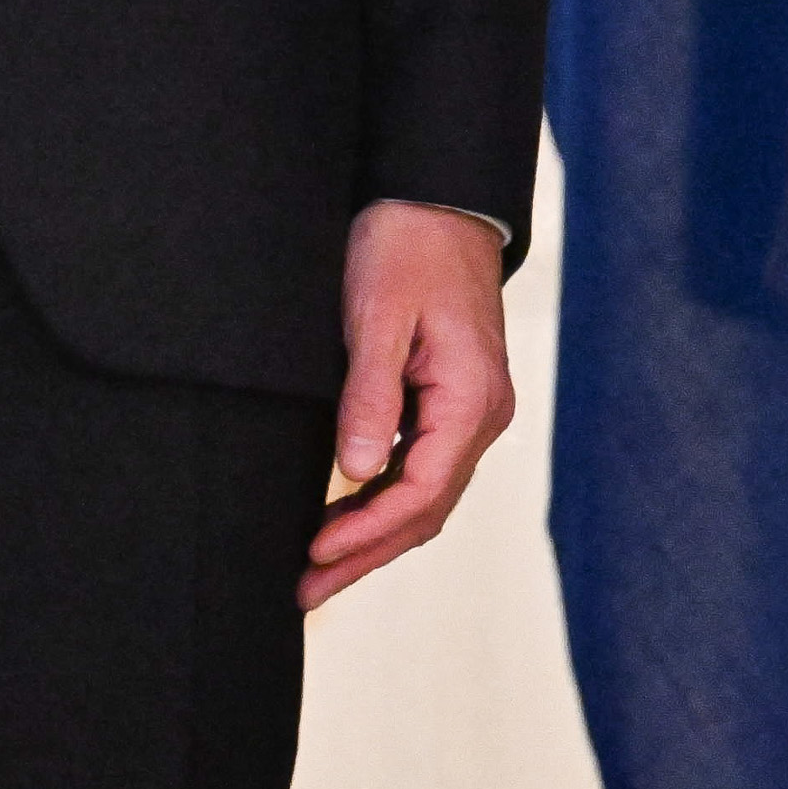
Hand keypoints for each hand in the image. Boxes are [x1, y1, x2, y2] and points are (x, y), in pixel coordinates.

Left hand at [308, 201, 514, 609]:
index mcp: (471, 399)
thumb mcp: (376, 316)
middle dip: (366, 554)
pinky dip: (383, 499)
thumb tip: (355, 470)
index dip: (365, 531)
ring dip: (374, 534)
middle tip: (306, 590)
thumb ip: (369, 395)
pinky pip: (421, 467)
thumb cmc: (404, 246)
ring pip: (425, 495)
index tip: (315, 554)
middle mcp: (481, 414)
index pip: (420, 492)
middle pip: (426, 509)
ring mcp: (471, 409)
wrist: (436, 198)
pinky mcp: (451, 398)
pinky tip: (345, 517)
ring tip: (319, 570)